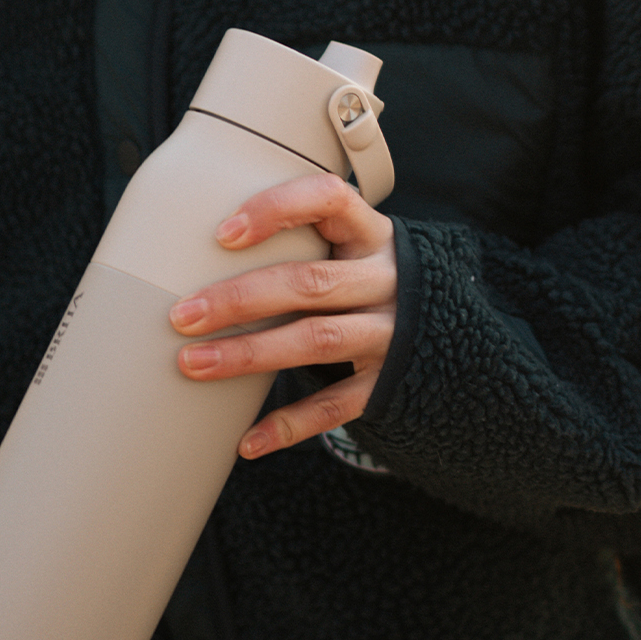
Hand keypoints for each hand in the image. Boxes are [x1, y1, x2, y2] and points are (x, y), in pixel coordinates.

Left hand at [168, 171, 396, 458]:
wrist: (458, 336)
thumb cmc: (372, 283)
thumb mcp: (355, 250)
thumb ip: (304, 244)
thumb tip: (196, 254)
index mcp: (372, 235)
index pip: (330, 199)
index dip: (278, 209)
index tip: (223, 234)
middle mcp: (387, 279)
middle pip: (310, 282)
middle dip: (240, 298)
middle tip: (182, 315)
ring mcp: (392, 332)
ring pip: (318, 339)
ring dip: (250, 354)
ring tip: (193, 364)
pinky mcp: (391, 382)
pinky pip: (337, 405)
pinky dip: (290, 424)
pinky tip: (248, 441)